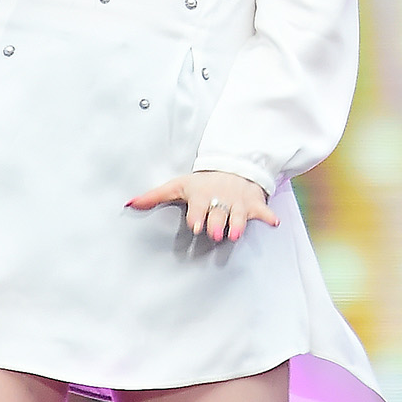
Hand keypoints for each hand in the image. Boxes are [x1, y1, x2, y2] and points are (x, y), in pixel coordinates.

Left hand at [125, 170, 279, 241]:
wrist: (231, 167)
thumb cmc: (200, 183)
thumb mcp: (177, 186)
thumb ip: (154, 197)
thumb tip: (128, 204)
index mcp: (201, 195)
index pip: (198, 207)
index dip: (197, 216)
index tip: (195, 226)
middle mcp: (220, 198)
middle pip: (218, 213)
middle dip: (217, 223)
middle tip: (215, 234)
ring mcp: (238, 201)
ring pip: (239, 214)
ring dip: (238, 223)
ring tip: (236, 233)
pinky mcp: (254, 204)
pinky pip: (263, 210)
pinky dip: (268, 216)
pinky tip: (273, 223)